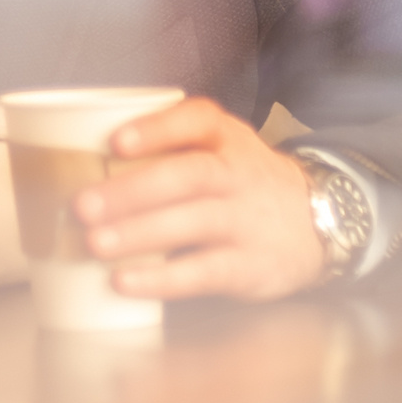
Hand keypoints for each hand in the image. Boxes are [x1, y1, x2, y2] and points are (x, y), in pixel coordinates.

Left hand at [74, 96, 325, 302]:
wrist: (321, 220)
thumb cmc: (243, 181)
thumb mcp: (221, 148)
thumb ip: (168, 149)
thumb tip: (80, 165)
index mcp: (226, 137)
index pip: (195, 120)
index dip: (155, 129)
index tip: (114, 141)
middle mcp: (239, 173)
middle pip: (188, 175)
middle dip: (131, 190)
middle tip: (82, 205)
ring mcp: (247, 220)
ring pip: (193, 222)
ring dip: (139, 233)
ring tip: (93, 243)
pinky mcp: (249, 265)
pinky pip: (203, 271)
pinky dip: (162, 278)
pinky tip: (124, 281)